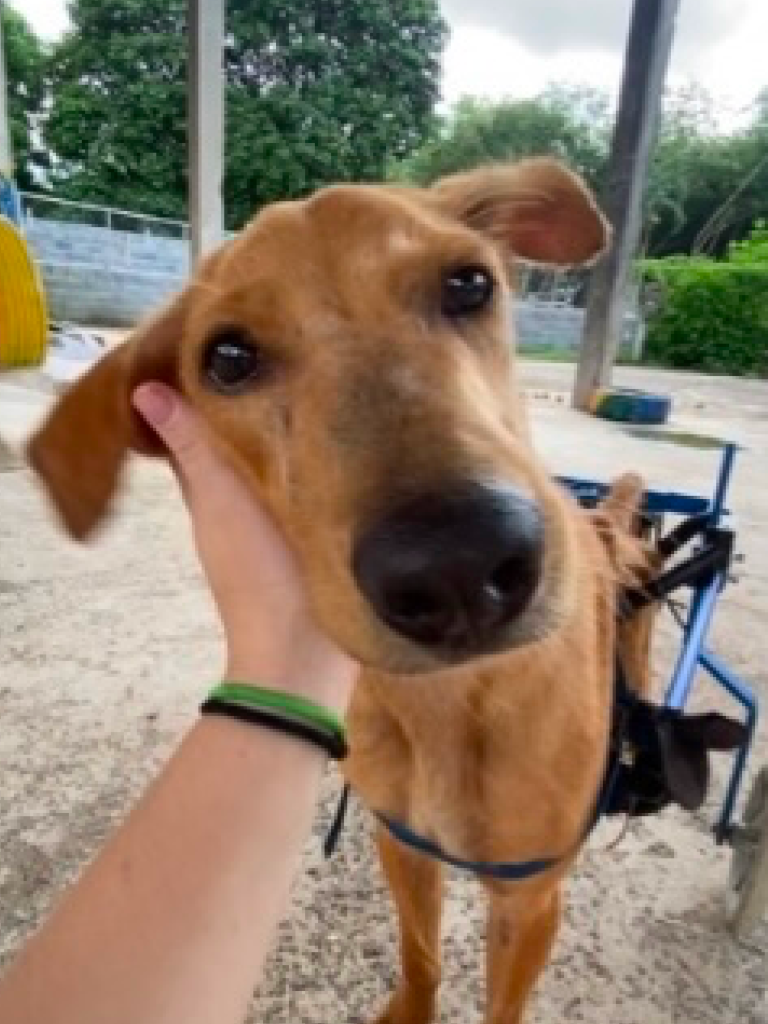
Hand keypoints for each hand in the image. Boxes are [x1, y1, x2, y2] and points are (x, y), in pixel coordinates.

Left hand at [132, 383, 356, 709]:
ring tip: (312, 384)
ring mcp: (275, 526)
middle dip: (250, 405)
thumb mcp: (222, 500)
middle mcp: (238, 508)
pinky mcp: (311, 537)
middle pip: (234, 446)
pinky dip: (308, 462)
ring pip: (271, 465)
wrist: (307, 651)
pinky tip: (335, 440)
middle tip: (279, 354)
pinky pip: (303, 487)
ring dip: (282, 433)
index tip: (224, 347)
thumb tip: (143, 391)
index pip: (197, 431)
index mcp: (212, 495)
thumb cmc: (260, 572)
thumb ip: (192, 448)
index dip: (202, 391)